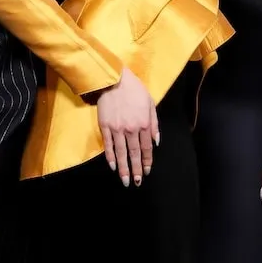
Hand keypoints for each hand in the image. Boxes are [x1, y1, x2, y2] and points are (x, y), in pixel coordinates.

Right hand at [96, 68, 158, 186]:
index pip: (146, 147)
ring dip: (124, 169)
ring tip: (125, 181)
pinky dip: (110, 157)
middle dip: (136, 169)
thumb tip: (156, 141)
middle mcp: (131, 129)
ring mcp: (117, 129)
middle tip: (137, 182)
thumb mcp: (150, 103)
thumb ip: (154, 123)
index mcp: (144, 123)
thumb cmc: (135, 90)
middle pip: (134, 153)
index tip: (147, 171)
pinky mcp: (105, 127)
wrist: (114, 80)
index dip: (147, 160)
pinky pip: (108, 145)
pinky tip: (113, 167)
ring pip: (121, 153)